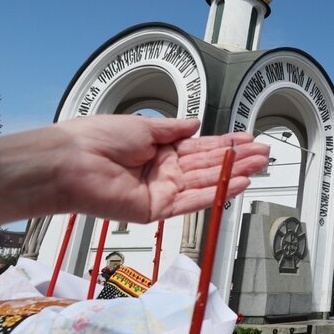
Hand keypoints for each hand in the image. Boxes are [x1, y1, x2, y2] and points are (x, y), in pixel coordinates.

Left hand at [0, 115, 269, 239]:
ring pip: (206, 183)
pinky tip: (237, 184)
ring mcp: (162, 191)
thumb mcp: (141, 126)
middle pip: (209, 165)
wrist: (69, 163)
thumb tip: (195, 123)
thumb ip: (172, 128)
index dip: (227, 143)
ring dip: (234, 174)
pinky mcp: (157, 209)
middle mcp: (163, 170)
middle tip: (265, 154)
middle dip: (238, 159)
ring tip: (260, 166)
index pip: (201, 147)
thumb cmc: (94, 139)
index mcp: (158, 148)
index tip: (249, 140)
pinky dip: (216, 193)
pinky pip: (193, 200)